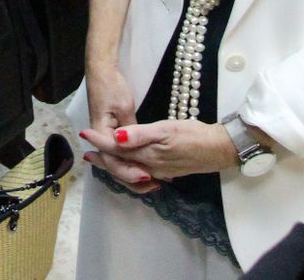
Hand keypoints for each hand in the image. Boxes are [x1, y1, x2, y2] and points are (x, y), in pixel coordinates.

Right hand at [80, 63, 159, 192]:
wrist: (101, 71)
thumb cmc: (112, 87)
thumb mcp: (124, 107)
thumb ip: (131, 130)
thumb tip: (138, 150)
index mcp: (102, 132)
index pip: (113, 159)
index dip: (129, 170)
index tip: (147, 175)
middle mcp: (101, 137)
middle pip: (114, 164)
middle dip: (132, 176)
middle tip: (153, 184)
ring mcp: (106, 134)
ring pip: (116, 160)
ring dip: (131, 172)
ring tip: (152, 182)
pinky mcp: (111, 131)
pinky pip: (119, 152)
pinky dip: (131, 161)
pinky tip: (145, 167)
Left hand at [81, 119, 237, 185]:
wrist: (219, 149)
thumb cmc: (194, 135)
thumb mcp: (167, 130)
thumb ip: (141, 135)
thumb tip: (117, 137)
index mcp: (147, 154)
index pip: (116, 149)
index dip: (99, 141)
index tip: (84, 133)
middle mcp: (150, 166)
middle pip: (119, 163)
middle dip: (102, 158)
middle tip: (87, 152)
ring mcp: (159, 171)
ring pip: (129, 170)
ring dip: (114, 164)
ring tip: (102, 158)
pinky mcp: (167, 170)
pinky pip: (141, 173)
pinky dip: (129, 169)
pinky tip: (130, 165)